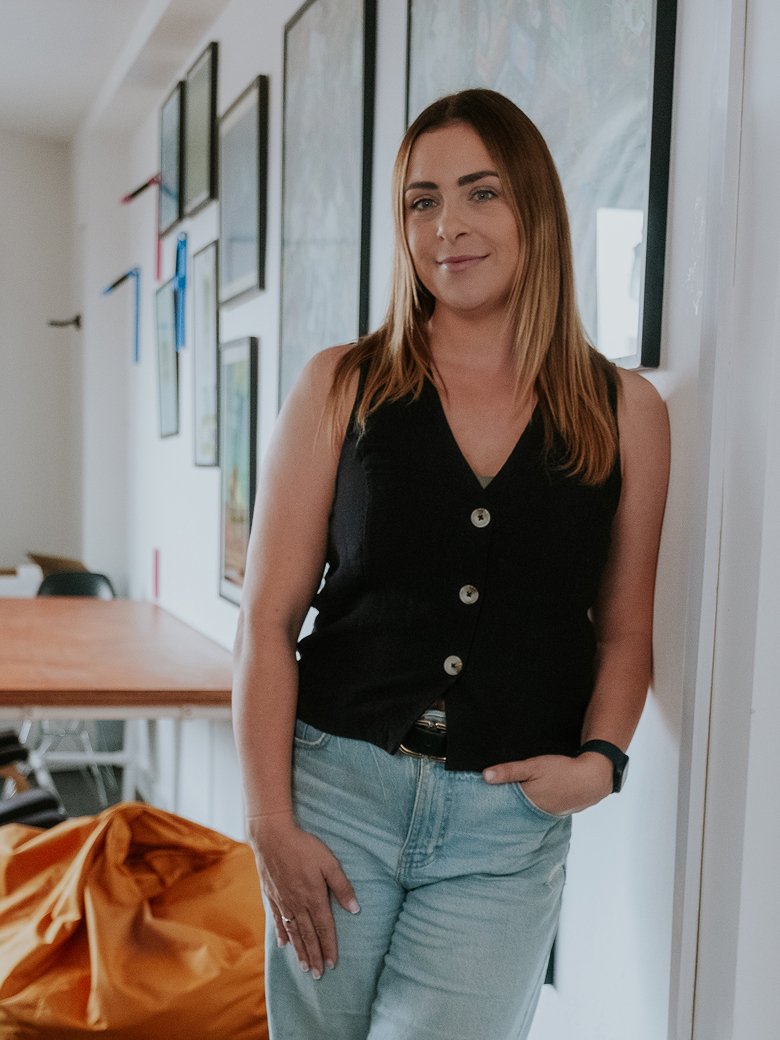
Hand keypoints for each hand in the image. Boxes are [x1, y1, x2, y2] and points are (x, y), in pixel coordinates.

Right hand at [247, 813, 359, 977]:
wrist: (272, 838)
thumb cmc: (303, 847)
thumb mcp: (328, 863)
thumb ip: (342, 886)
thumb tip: (355, 909)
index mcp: (314, 897)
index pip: (324, 928)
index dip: (329, 947)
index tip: (333, 964)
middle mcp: (297, 904)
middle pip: (308, 936)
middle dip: (314, 956)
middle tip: (318, 975)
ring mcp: (282, 902)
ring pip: (292, 932)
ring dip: (299, 951)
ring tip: (304, 967)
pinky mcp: (271, 896)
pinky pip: (277, 921)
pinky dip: (281, 934)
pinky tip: (283, 945)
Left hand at [482, 752, 613, 815]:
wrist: (593, 778)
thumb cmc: (562, 770)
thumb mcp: (533, 766)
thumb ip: (510, 771)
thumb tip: (485, 776)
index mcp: (528, 803)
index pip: (503, 807)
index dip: (491, 804)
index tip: (479, 803)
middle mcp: (535, 814)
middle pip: (512, 812)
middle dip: (502, 809)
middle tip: (487, 806)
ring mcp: (546, 815)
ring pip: (524, 814)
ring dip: (515, 809)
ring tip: (503, 805)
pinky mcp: (555, 812)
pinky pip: (536, 813)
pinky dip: (529, 809)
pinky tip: (526, 803)